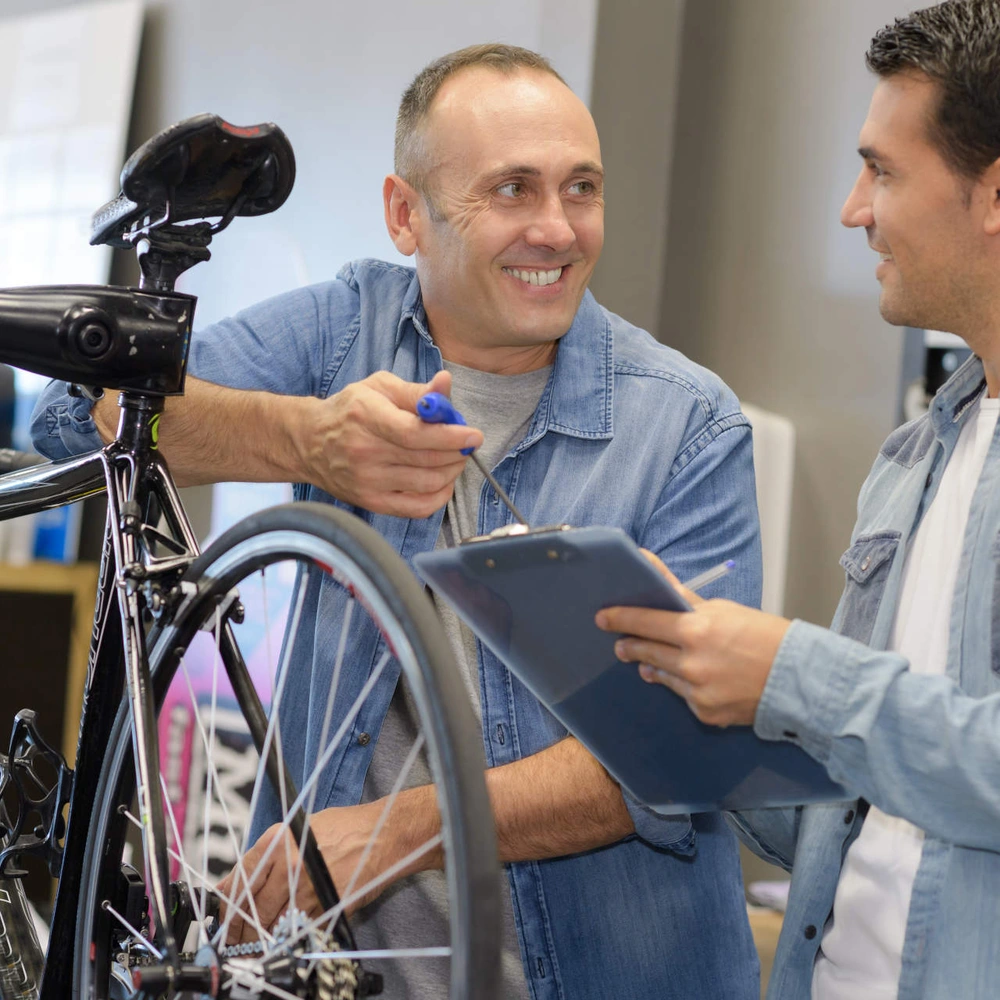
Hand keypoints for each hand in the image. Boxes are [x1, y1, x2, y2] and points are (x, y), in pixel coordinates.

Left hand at [216, 801, 389, 943]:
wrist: (383, 833)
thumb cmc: (343, 828)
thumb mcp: (297, 830)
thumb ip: (264, 857)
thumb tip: (231, 885)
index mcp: (278, 840)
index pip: (239, 883)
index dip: (227, 910)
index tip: (224, 923)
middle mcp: (289, 863)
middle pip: (253, 910)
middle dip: (241, 933)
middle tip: (236, 943)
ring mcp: (308, 886)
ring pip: (273, 925)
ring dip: (262, 941)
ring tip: (255, 949)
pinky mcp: (327, 905)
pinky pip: (299, 929)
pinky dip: (289, 939)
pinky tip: (284, 941)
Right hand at [298, 369, 483, 516]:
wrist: (309, 442)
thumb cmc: (350, 410)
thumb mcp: (379, 388)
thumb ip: (416, 390)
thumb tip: (445, 383)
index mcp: (366, 416)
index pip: (415, 433)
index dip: (450, 435)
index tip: (473, 434)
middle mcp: (365, 451)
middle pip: (426, 459)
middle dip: (457, 451)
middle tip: (466, 443)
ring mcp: (367, 481)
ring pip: (427, 483)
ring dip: (452, 471)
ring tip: (454, 458)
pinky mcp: (371, 502)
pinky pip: (417, 508)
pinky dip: (439, 496)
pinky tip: (442, 481)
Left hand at [594, 553, 790, 726]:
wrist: (801, 680)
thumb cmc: (765, 636)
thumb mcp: (725, 611)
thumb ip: (686, 601)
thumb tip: (655, 574)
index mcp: (697, 630)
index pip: (646, 621)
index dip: (621, 618)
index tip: (603, 616)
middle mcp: (692, 663)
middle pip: (646, 651)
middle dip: (629, 645)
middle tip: (619, 643)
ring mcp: (697, 691)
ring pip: (661, 675)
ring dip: (651, 666)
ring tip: (645, 660)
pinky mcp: (705, 713)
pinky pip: (682, 695)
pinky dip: (683, 685)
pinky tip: (689, 679)